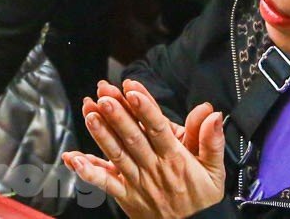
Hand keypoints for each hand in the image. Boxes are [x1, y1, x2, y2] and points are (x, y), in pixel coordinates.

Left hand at [67, 82, 224, 218]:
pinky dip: (88, 171)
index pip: (158, 128)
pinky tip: (74, 159)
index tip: (133, 89)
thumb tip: (212, 112)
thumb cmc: (202, 198)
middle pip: (133, 138)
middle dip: (118, 115)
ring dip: (102, 134)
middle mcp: (154, 168)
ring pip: (117, 155)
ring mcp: (138, 182)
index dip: (145, 108)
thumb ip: (211, 140)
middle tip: (105, 95)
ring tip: (90, 114)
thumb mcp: (215, 170)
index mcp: (175, 158)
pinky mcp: (126, 195)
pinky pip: (105, 183)